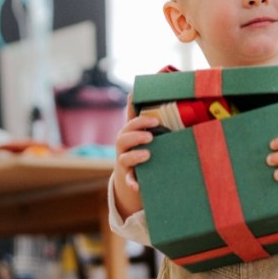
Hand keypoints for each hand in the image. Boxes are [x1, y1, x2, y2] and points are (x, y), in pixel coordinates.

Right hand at [112, 94, 158, 218]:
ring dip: (134, 156)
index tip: (155, 121)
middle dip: (136, 137)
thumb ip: (140, 115)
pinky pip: (128, 180)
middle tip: (150, 136)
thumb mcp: (140, 131)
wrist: (132, 172)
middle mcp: (123, 148)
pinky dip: (132, 182)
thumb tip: (134, 92)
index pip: (130, 125)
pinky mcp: (128, 177)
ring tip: (147, 154)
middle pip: (122, 140)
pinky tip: (138, 185)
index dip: (141, 122)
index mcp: (127, 134)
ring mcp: (124, 163)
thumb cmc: (139, 146)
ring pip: (124, 159)